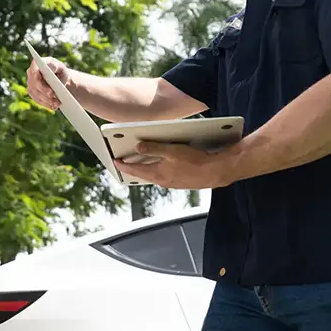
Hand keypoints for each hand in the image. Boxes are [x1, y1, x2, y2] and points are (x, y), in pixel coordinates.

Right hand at [27, 56, 70, 110]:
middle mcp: (30, 73)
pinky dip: (46, 104)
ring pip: (36, 94)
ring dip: (47, 100)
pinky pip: (37, 100)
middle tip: (52, 95)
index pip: (34, 70)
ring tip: (57, 103)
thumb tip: (51, 67)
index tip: (40, 78)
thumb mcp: (60, 67)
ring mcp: (30, 84)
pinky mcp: (32, 93)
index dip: (37, 76)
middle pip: (35, 84)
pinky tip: (53, 107)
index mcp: (36, 64)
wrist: (59, 80)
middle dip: (44, 90)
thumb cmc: (59, 71)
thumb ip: (55, 65)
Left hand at [114, 141, 234, 189]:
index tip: (115, 162)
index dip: (123, 165)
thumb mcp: (172, 151)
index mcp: (158, 174)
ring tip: (141, 161)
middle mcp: (163, 181)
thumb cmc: (196, 162)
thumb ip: (154, 149)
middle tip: (124, 162)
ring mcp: (172, 183)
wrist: (215, 172)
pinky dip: (159, 169)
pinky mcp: (181, 182)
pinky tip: (162, 164)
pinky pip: (164, 175)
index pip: (135, 170)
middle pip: (143, 174)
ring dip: (146, 168)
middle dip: (133, 167)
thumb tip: (138, 148)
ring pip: (154, 175)